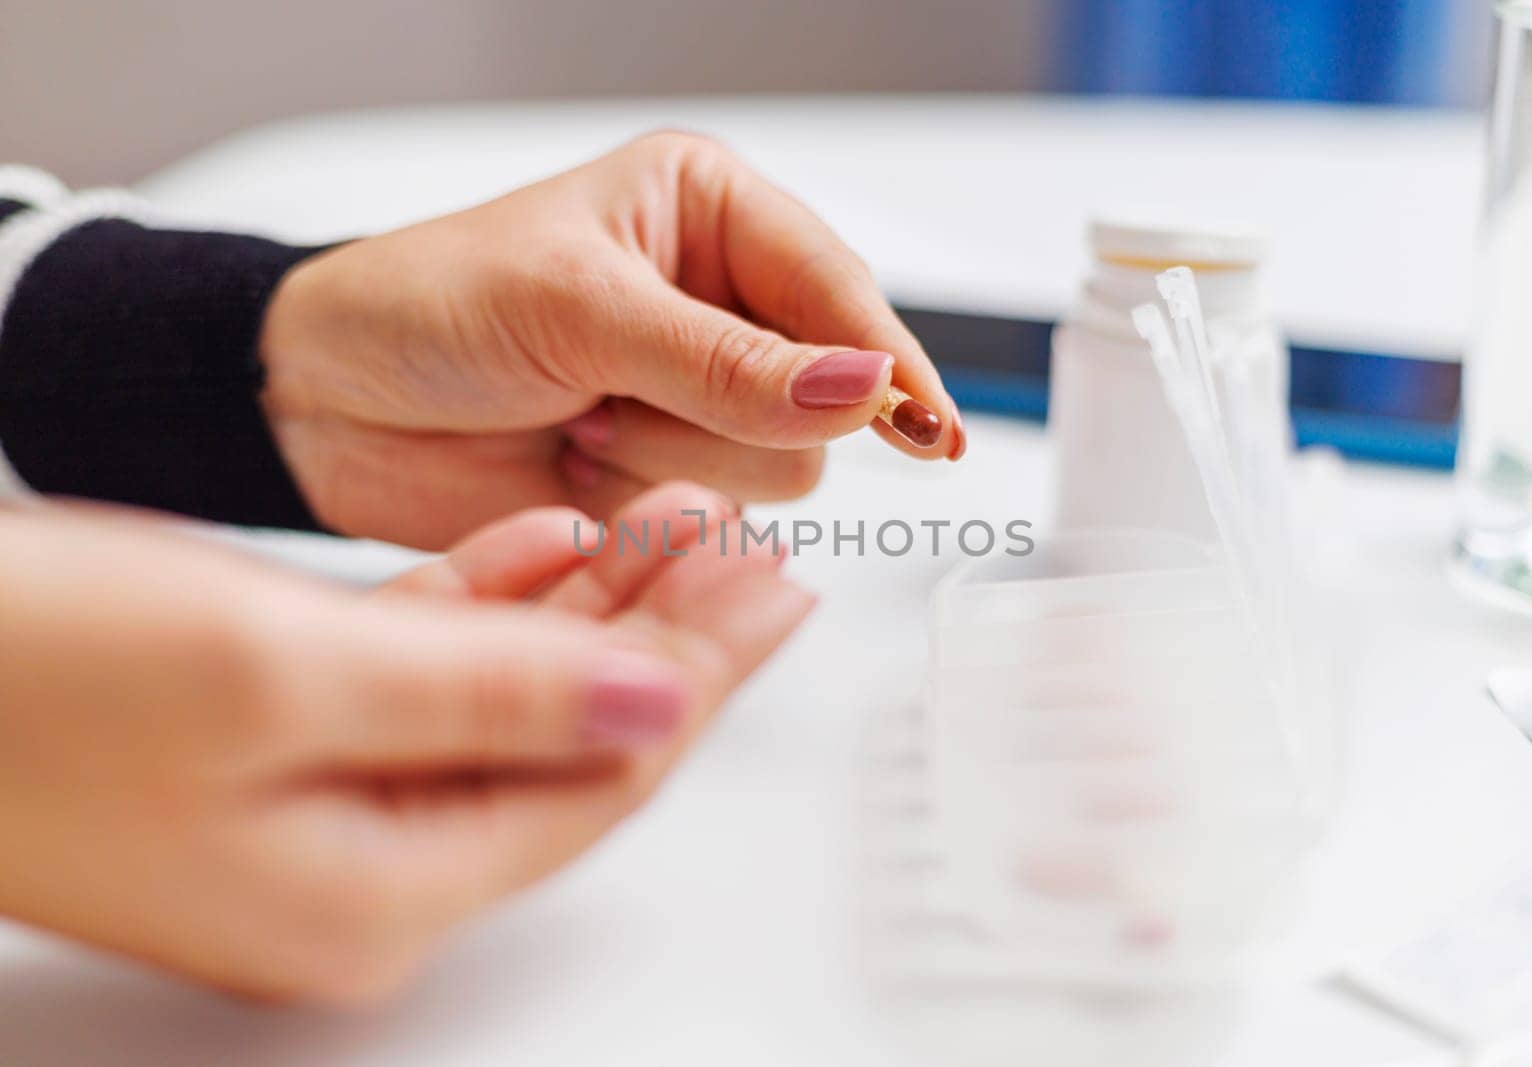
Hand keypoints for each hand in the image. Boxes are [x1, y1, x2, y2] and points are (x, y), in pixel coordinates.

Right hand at [0, 485, 810, 1003]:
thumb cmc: (26, 676)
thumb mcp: (286, 671)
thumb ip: (496, 695)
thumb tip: (659, 707)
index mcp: (375, 893)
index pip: (603, 776)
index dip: (707, 673)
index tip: (782, 595)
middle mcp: (357, 875)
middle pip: (569, 741)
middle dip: (669, 634)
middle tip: (752, 550)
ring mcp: (313, 814)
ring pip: (504, 700)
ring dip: (591, 605)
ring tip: (679, 526)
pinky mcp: (270, 750)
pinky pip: (420, 681)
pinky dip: (484, 603)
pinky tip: (549, 538)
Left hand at [260, 130, 963, 549]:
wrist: (324, 405)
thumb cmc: (427, 306)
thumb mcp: (577, 309)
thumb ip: (725, 363)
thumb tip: (861, 388)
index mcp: (710, 216)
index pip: (839, 292)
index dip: (885, 359)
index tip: (926, 423)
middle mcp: (720, 308)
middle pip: (823, 399)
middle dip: (721, 413)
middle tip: (616, 393)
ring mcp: (694, 399)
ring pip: (777, 470)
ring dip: (666, 459)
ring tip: (578, 417)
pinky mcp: (663, 476)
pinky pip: (712, 517)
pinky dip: (636, 503)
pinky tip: (570, 460)